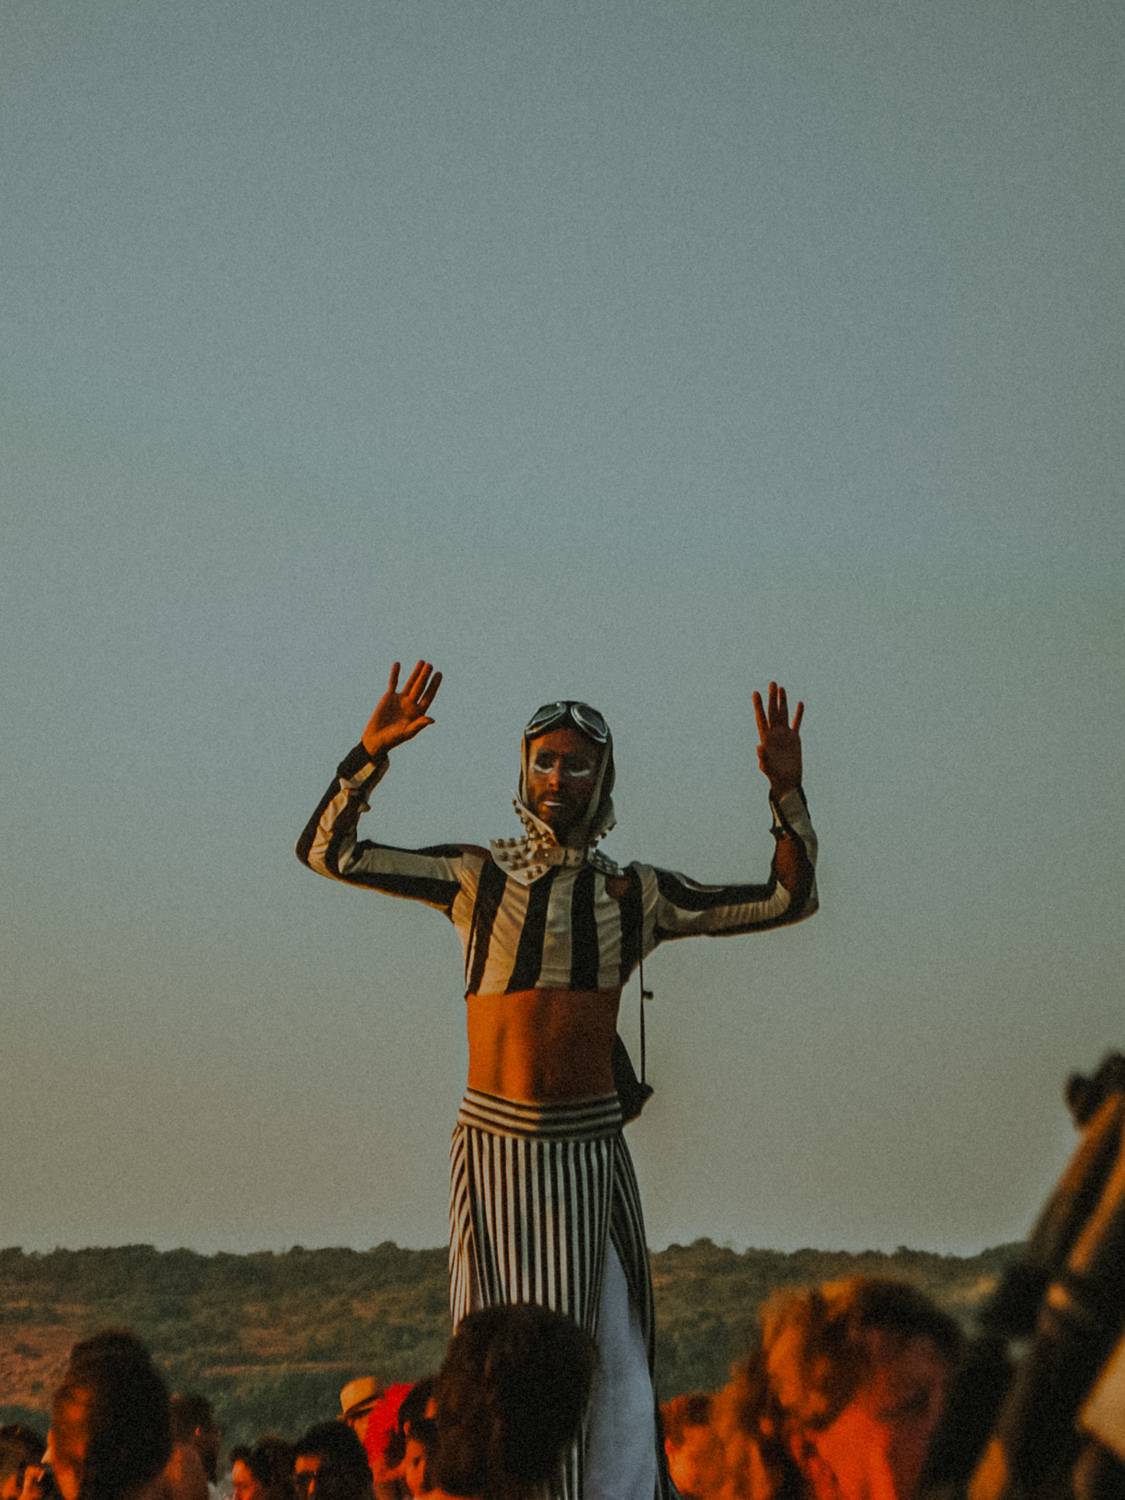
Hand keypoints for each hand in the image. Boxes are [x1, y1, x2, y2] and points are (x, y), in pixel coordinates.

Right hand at [362, 660, 442, 757]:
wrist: (376, 738)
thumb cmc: (393, 739)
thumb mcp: (407, 732)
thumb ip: (418, 725)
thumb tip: (432, 720)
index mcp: (418, 712)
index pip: (428, 696)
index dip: (434, 685)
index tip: (439, 674)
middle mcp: (411, 704)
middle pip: (420, 687)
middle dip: (425, 676)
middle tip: (431, 665)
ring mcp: (400, 699)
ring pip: (410, 683)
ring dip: (415, 673)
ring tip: (422, 662)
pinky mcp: (389, 697)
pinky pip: (393, 683)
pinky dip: (395, 674)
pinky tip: (398, 664)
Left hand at [752, 681, 803, 797]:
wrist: (787, 782)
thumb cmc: (775, 777)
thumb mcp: (768, 768)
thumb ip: (763, 758)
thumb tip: (758, 747)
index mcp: (766, 738)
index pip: (762, 718)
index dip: (759, 706)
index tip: (755, 693)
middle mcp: (774, 734)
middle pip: (773, 712)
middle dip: (772, 698)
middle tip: (772, 683)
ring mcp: (785, 735)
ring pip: (783, 714)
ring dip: (783, 702)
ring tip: (781, 688)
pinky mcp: (795, 739)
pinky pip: (796, 723)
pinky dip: (798, 714)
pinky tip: (799, 704)